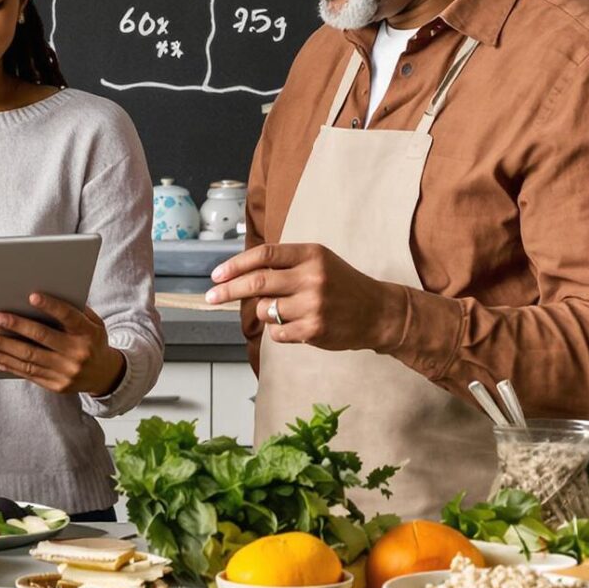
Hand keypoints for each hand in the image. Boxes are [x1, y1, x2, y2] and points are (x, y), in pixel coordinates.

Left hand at [0, 292, 124, 395]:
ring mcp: (66, 372)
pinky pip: (28, 373)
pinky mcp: (56, 386)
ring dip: (2, 349)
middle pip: (41, 339)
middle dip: (14, 328)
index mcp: (88, 333)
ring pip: (28, 359)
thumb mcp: (93, 322)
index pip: (69, 317)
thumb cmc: (91, 339)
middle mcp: (78, 354)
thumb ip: (74, 310)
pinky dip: (8, 364)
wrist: (104, 374)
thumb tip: (41, 298)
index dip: (51, 306)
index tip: (31, 296)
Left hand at [204, 242, 399, 350]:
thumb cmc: (341, 284)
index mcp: (311, 254)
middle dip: (227, 290)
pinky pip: (277, 332)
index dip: (235, 265)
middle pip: (256, 283)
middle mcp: (312, 277)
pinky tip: (295, 325)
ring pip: (264, 310)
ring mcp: (313, 305)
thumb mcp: (318, 262)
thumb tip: (237, 274)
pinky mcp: (314, 330)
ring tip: (284, 310)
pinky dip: (277, 330)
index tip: (216, 275)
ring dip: (264, 312)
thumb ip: (284, 264)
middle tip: (210, 297)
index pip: (264, 255)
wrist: (378, 312)